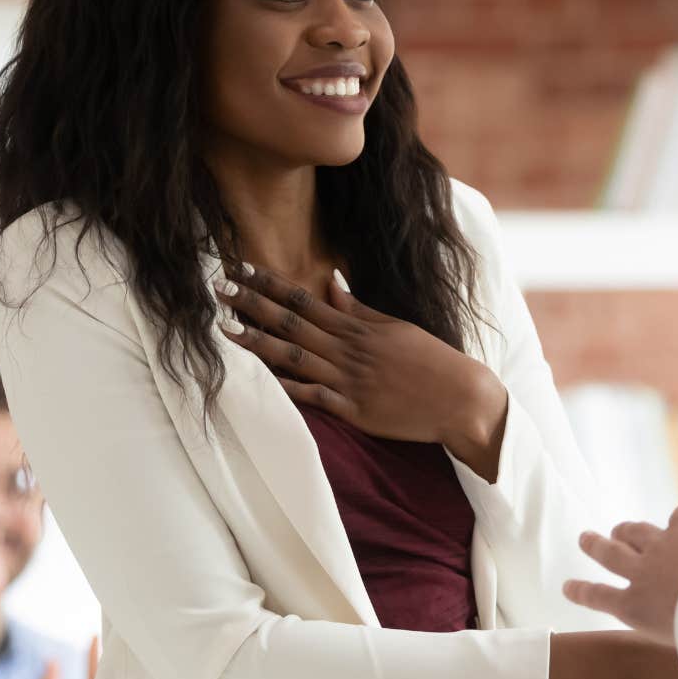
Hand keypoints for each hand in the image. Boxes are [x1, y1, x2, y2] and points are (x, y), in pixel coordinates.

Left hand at [215, 263, 508, 477]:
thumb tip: (329, 282)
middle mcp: (348, 350)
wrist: (459, 398)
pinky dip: (287, 388)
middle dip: (252, 304)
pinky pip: (313, 398)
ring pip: (294, 357)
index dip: (269, 284)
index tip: (241, 269)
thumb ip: (357, 308)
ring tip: (225, 329)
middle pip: (290, 322)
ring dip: (258, 342)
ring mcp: (349, 380)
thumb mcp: (394, 326)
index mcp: (356, 327)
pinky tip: (259, 380)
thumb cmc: (429, 360)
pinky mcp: (354, 410)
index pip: (303, 299)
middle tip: (218, 287)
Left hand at [564, 481, 677, 641]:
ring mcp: (644, 572)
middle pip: (640, 531)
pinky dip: (582, 590)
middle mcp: (664, 542)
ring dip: (598, 544)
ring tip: (587, 539)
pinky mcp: (633, 604)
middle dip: (630, 531)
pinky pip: (600, 594)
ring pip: (614, 552)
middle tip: (621, 530)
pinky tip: (567, 588)